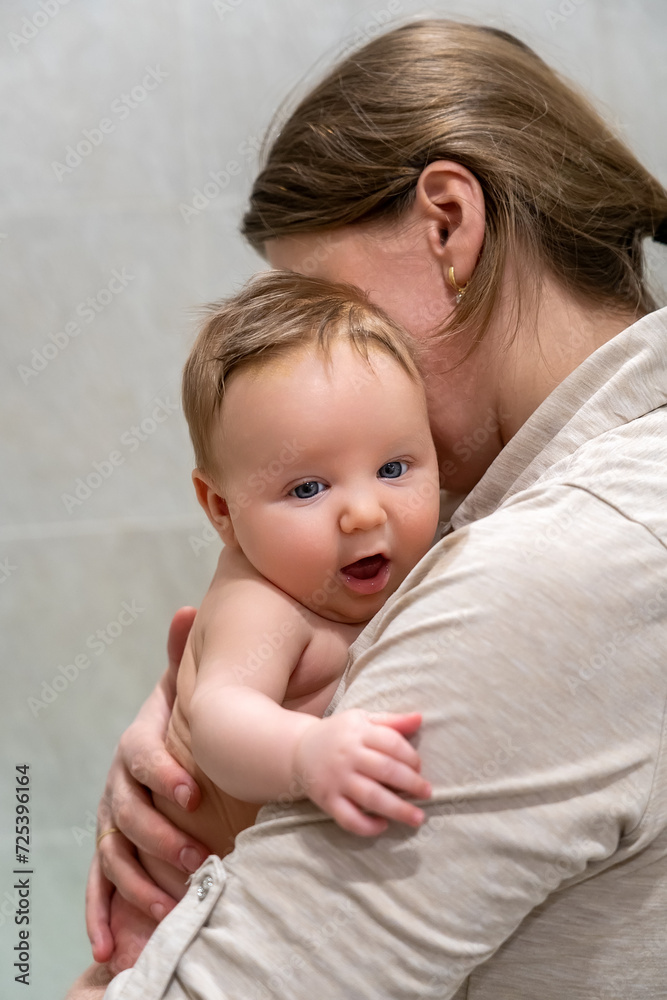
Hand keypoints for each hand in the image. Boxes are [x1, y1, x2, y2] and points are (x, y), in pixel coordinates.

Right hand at [86, 607, 209, 962]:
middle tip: (196, 857)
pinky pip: (102, 889)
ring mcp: (115, 822)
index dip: (163, 772)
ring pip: (117, 855)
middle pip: (127, 814)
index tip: (192, 791)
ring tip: (173, 903)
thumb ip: (183, 658)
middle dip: (158, 837)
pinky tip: (109, 948)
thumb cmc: (184, 727)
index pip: (141, 757)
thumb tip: (186, 607)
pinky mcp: (115, 856)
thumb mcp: (185, 694)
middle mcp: (119, 784)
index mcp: (138, 745)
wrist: (175, 759)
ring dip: (140, 882)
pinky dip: (103, 918)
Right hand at [293, 710, 430, 834]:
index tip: (420, 768)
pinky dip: (367, 826)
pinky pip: (348, 818)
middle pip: (385, 770)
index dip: (411, 757)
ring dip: (398, 809)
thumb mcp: (362, 719)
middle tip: (427, 793)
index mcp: (358, 732)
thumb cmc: (339, 734)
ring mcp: (337, 779)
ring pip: (371, 797)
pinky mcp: (327, 800)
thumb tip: (420, 718)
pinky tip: (383, 826)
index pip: (391, 743)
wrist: (298, 749)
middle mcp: (348, 755)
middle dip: (412, 784)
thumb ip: (391, 721)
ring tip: (418, 817)